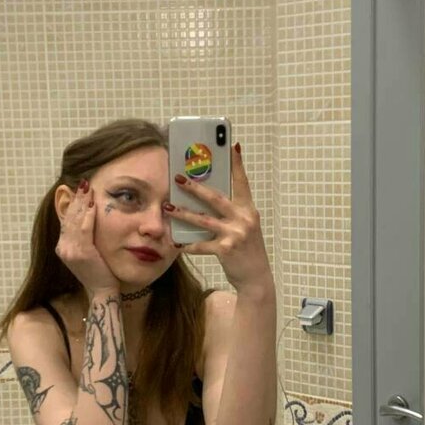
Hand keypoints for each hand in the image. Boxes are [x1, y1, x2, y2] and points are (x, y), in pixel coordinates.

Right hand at [55, 181, 119, 293]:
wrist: (101, 291)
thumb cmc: (99, 273)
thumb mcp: (87, 254)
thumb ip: (84, 238)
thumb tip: (87, 220)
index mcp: (63, 247)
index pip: (66, 220)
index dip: (72, 204)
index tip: (77, 190)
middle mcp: (63, 248)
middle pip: (69, 217)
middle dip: (76, 199)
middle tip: (83, 183)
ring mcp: (70, 250)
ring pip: (76, 220)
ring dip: (82, 202)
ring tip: (87, 188)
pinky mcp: (82, 252)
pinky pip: (85, 228)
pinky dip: (88, 214)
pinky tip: (92, 203)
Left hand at [163, 144, 272, 294]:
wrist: (256, 278)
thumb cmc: (246, 251)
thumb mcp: (244, 228)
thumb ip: (231, 213)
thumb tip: (206, 199)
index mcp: (248, 210)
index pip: (243, 182)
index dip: (237, 164)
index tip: (232, 145)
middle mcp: (244, 219)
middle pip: (215, 197)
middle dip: (195, 187)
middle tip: (179, 177)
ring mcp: (235, 234)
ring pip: (203, 220)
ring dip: (183, 213)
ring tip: (168, 206)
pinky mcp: (226, 249)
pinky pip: (201, 245)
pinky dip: (188, 245)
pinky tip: (176, 243)